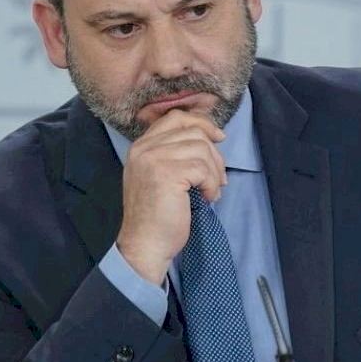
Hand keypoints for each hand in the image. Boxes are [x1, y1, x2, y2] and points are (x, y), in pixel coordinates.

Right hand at [115, 109, 227, 284]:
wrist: (145, 244)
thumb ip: (175, 155)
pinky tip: (206, 198)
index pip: (175, 117)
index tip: (218, 138)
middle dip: (214, 153)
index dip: (202, 123)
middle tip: (218, 178)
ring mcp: (154, 159)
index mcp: (141, 146)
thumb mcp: (161, 177)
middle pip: (193, 131)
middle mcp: (144, 148)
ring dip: (214, 172)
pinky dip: (211, 184)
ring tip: (211, 191)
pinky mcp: (167, 173)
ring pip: (202, 148)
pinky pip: (203, 168)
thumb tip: (212, 138)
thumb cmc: (157, 216)